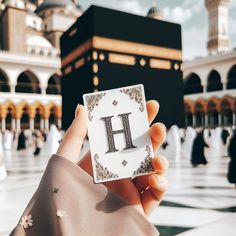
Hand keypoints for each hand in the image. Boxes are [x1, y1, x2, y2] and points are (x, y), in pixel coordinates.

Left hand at [56, 100, 167, 215]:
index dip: (139, 121)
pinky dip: (160, 185)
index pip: (127, 136)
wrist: (66, 225)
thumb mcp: (65, 158)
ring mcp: (131, 188)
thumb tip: (81, 108)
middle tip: (157, 128)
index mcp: (107, 158)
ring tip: (157, 160)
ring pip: (153, 171)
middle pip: (143, 151)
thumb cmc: (62, 190)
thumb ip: (75, 134)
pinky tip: (155, 179)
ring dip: (161, 161)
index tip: (148, 106)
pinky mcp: (138, 207)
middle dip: (153, 138)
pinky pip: (156, 194)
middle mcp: (121, 171)